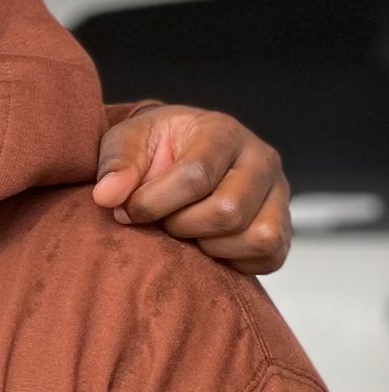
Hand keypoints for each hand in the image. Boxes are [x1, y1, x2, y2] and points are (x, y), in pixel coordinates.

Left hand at [91, 105, 289, 274]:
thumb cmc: (154, 150)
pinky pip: (268, 256)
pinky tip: (208, 245)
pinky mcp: (284, 227)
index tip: (127, 211)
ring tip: (187, 231)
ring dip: (209, 246)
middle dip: (181, 226)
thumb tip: (107, 196)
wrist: (182, 157)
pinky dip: (234, 260)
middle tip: (162, 221)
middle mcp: (261, 159)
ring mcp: (279, 194)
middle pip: (227, 211)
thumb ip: (116, 165)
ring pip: (255, 237)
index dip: (154, 202)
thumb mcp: (127, 143)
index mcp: (222, 131)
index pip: (196, 175)